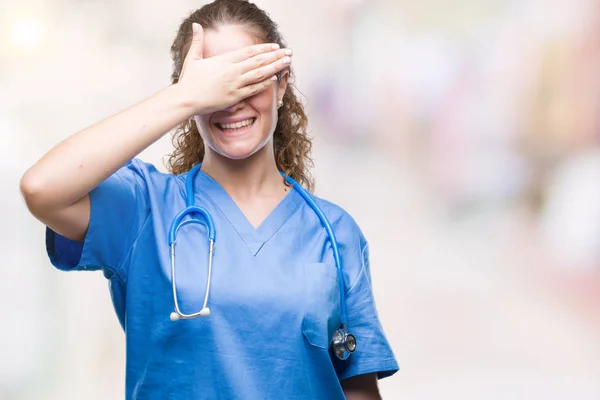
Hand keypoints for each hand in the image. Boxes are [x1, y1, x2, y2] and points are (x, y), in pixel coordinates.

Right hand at [177, 22, 292, 114]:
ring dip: (275, 67)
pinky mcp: (234, 97)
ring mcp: (235, 84)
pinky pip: (253, 89)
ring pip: (259, 74)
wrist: (185, 99)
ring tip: (287, 63)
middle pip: (258, 61)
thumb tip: (196, 24)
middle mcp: (232, 71)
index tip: (275, 46)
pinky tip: (275, 79)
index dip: (264, 48)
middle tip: (289, 52)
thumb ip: (198, 41)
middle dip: (275, 56)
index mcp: (224, 60)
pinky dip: (265, 84)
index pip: (249, 52)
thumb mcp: (193, 58)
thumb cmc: (188, 80)